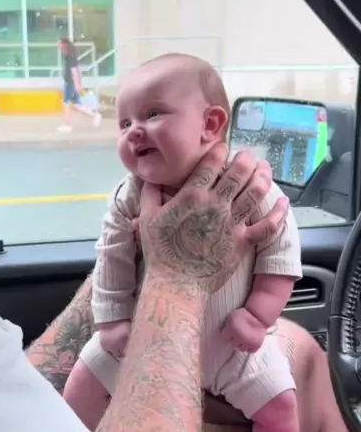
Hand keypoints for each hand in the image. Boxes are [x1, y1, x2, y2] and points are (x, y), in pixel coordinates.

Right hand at [137, 143, 288, 295]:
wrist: (177, 284)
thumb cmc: (160, 252)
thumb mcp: (146, 218)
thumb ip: (149, 194)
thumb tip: (149, 178)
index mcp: (192, 195)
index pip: (212, 163)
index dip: (220, 150)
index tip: (223, 148)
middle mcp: (216, 204)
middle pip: (239, 172)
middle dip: (246, 159)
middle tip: (248, 155)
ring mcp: (232, 222)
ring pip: (255, 192)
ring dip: (263, 177)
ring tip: (265, 168)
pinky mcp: (243, 241)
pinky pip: (268, 225)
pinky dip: (278, 213)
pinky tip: (284, 202)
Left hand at [224, 307, 265, 351]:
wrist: (259, 316)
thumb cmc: (244, 315)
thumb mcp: (231, 317)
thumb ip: (227, 326)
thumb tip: (221, 333)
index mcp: (232, 329)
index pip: (224, 338)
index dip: (226, 335)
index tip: (228, 333)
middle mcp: (239, 337)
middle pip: (232, 344)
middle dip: (233, 340)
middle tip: (236, 336)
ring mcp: (248, 342)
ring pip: (240, 348)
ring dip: (240, 344)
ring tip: (242, 339)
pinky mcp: (256, 345)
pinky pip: (250, 351)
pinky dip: (249, 348)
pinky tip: (248, 343)